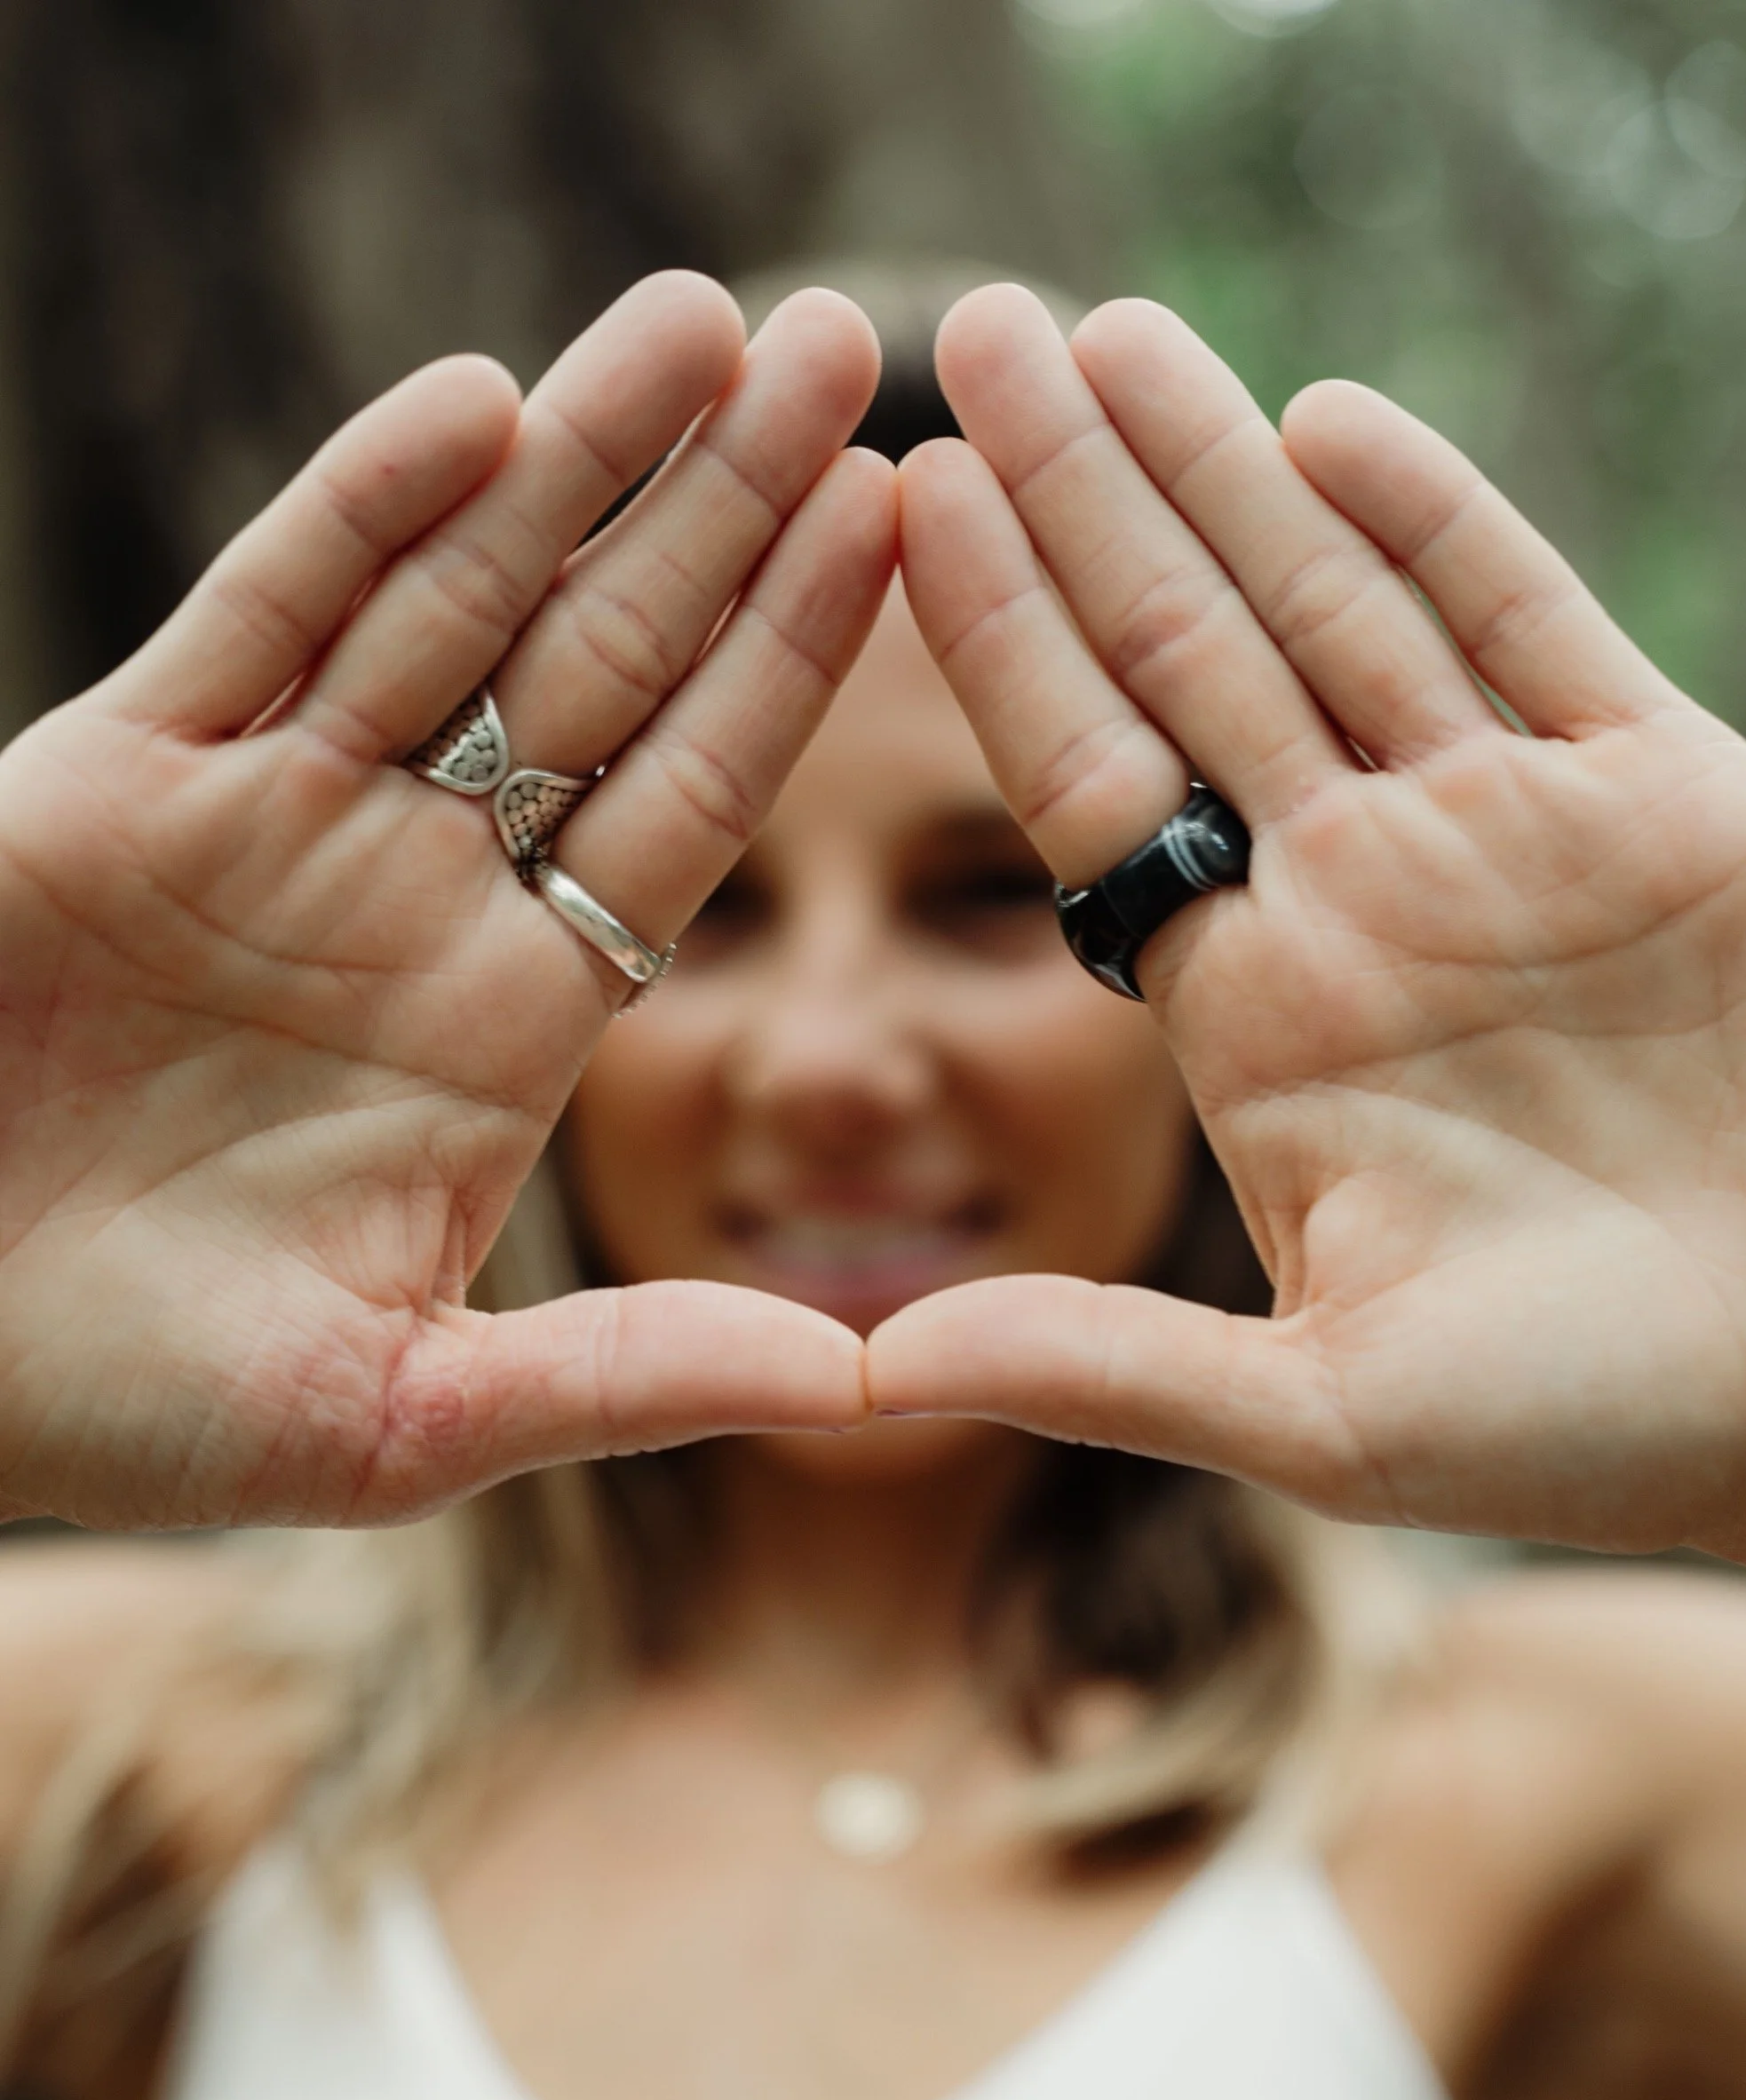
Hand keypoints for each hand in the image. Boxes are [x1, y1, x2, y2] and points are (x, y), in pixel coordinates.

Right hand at [0, 274, 892, 1529]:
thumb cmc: (132, 1412)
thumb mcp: (405, 1418)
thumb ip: (627, 1377)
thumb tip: (869, 1382)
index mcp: (509, 1025)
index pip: (688, 808)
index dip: (790, 667)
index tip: (902, 528)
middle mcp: (415, 898)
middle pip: (604, 667)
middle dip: (719, 513)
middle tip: (838, 350)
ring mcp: (274, 819)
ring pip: (453, 602)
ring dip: (575, 461)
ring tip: (701, 317)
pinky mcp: (124, 775)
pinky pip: (267, 613)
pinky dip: (363, 513)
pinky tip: (479, 408)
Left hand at [876, 284, 1745, 1568]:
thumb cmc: (1596, 1429)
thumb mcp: (1332, 1415)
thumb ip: (1110, 1369)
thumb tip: (876, 1371)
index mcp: (1258, 1019)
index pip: (1090, 794)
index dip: (998, 647)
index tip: (900, 506)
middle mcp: (1360, 901)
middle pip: (1184, 659)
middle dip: (1079, 500)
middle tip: (956, 331)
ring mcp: (1504, 835)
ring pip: (1336, 609)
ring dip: (1221, 468)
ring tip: (1104, 330)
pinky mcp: (1659, 795)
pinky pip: (1527, 622)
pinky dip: (1434, 522)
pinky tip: (1322, 424)